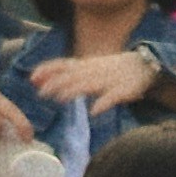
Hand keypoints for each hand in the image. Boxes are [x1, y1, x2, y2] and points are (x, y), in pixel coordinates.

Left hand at [38, 51, 158, 113]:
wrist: (144, 65)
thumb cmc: (111, 69)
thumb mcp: (88, 67)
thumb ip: (67, 74)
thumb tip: (40, 80)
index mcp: (86, 65)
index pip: (63, 65)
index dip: (48, 70)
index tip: (32, 78)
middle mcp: (94, 71)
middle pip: (73, 76)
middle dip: (57, 83)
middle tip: (41, 93)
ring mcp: (108, 80)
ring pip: (89, 84)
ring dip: (75, 90)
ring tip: (61, 98)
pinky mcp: (123, 90)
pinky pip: (113, 97)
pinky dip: (103, 103)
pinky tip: (94, 111)